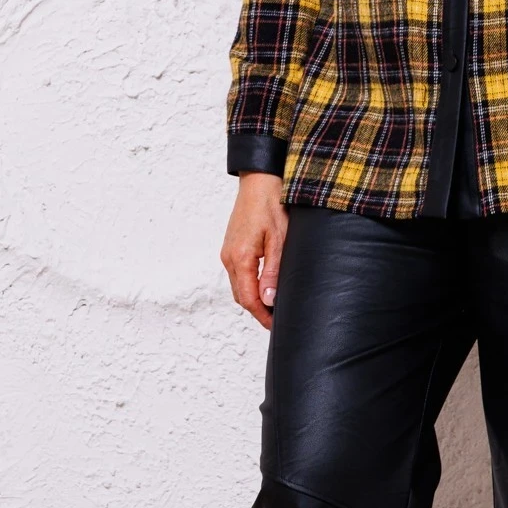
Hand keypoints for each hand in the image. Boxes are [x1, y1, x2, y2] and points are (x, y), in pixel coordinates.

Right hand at [220, 173, 287, 328]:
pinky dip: (249, 285)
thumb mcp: (279, 240)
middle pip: (241, 296)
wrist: (259, 180)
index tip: (276, 326)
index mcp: (240, 258)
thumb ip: (273, 271)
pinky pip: (238, 273)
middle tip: (277, 320)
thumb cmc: (271, 204)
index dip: (262, 316)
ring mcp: (228, 251)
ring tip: (273, 306)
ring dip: (253, 298)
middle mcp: (229, 257)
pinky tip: (263, 286)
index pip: (248, 299)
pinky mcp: (232, 246)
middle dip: (257, 311)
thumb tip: (269, 299)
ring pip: (238, 286)